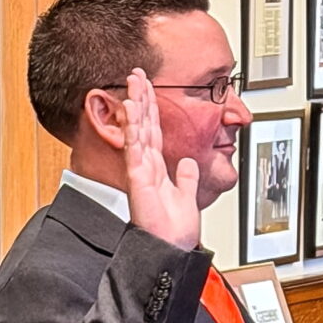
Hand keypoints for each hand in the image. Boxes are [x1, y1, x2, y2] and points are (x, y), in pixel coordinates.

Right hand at [118, 68, 200, 251]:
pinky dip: (134, 128)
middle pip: (143, 124)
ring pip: (137, 131)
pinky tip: (133, 110)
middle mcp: (146, 166)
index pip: (153, 130)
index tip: (148, 87)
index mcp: (157, 168)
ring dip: (136, 105)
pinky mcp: (138, 178)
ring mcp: (140, 170)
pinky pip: (135, 148)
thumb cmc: (174, 230)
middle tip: (137, 74)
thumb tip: (189, 161)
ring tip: (134, 83)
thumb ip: (185, 177)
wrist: (170, 248)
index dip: (152, 107)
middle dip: (140, 98)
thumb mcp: (185, 195)